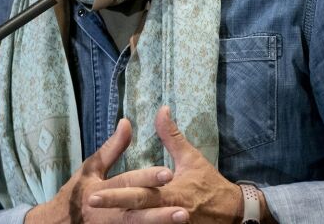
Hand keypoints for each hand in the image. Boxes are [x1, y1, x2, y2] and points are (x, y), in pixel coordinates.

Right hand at [26, 118, 180, 223]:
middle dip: (159, 212)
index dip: (147, 178)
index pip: (126, 182)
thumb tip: (127, 122)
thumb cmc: (77, 192)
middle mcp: (106, 213)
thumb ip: (113, 148)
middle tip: (184, 210)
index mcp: (100, 190)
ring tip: (182, 220)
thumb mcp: (91, 168)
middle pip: (136, 212)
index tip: (169, 173)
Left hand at [87, 106, 275, 223]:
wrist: (233, 211)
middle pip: (137, 211)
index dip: (118, 195)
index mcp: (172, 193)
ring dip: (122, 222)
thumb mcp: (191, 157)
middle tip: (90, 203)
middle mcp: (170, 211)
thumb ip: (172, 136)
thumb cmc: (209, 183)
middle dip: (113, 207)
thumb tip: (161, 110)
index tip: (95, 194)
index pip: (141, 194)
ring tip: (97, 219)